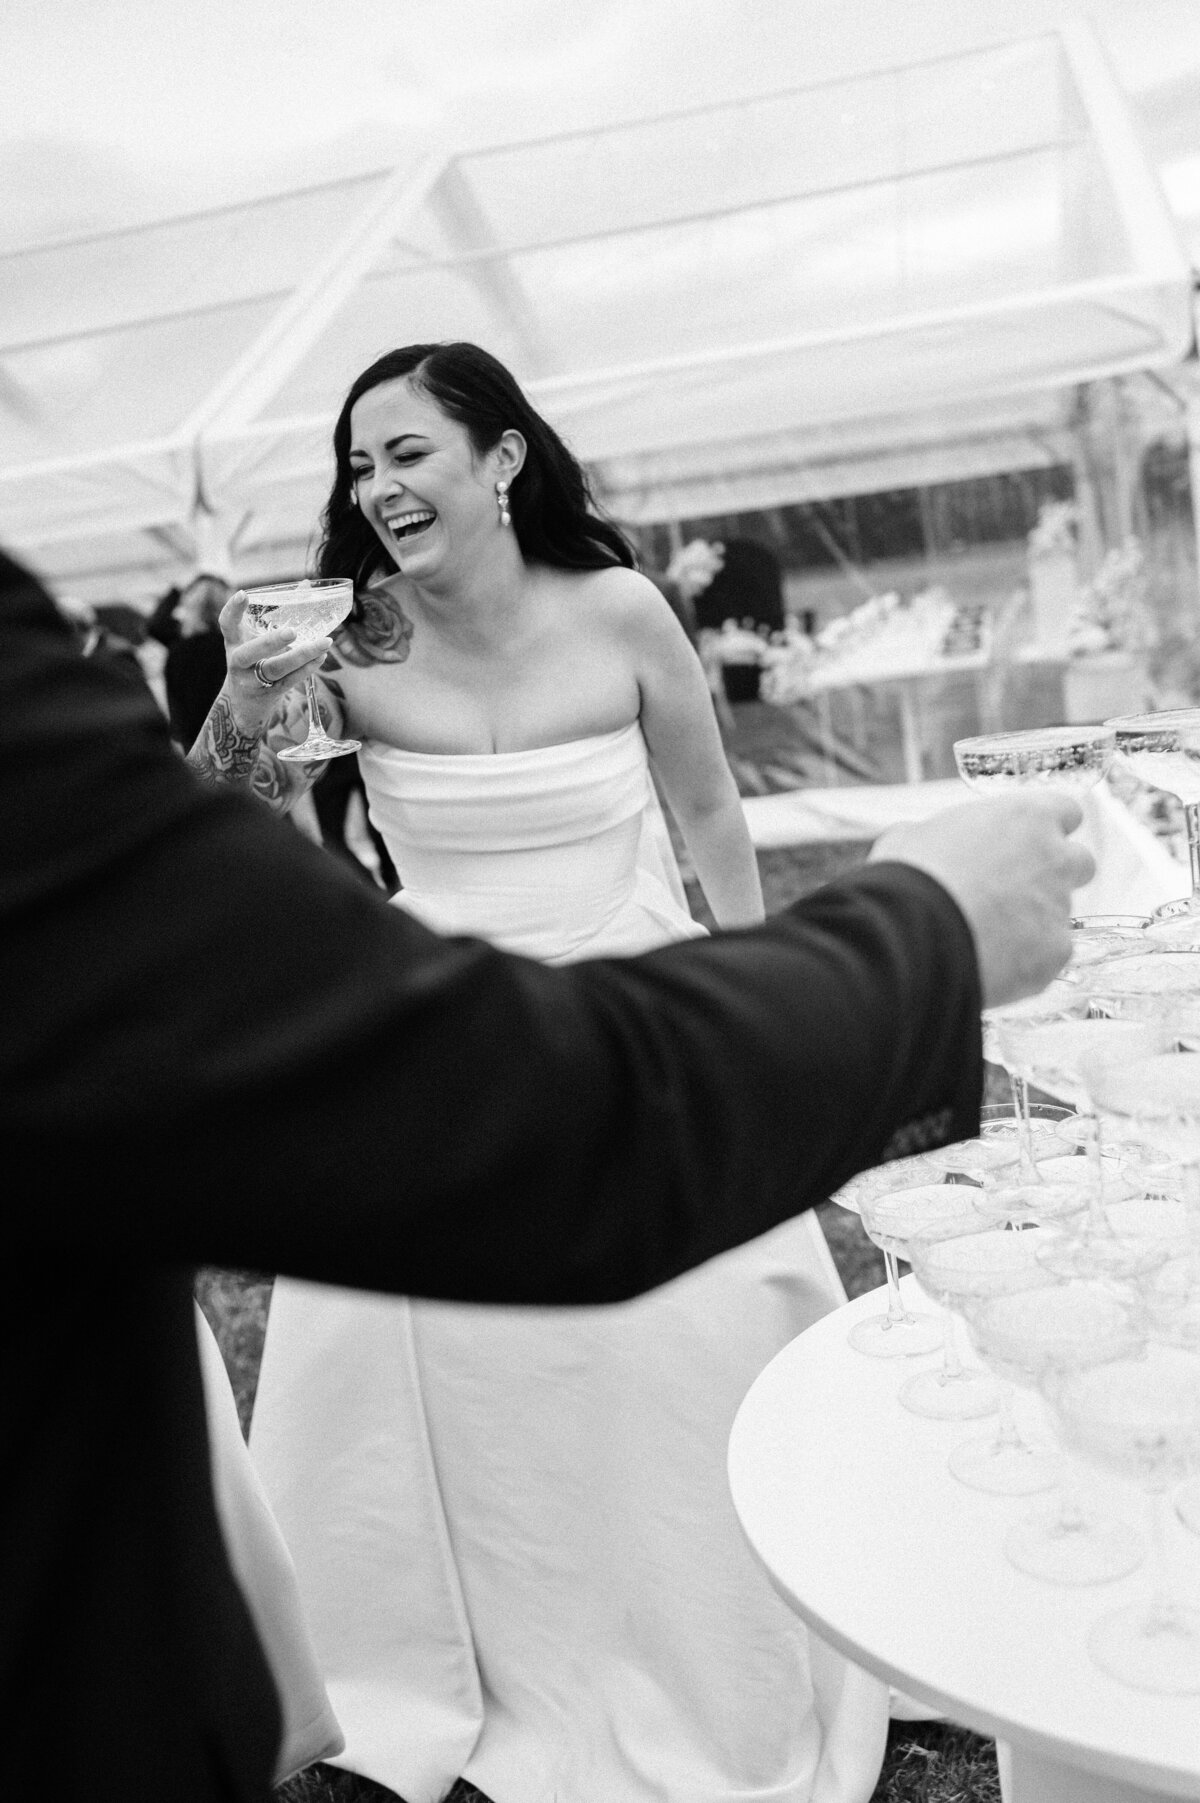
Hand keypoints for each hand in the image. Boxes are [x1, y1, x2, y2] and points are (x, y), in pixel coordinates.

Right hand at [217, 591, 332, 733]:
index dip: (232, 610)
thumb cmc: (255, 662)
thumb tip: (305, 586)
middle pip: (248, 654)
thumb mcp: (255, 640)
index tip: (243, 594)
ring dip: (301, 656)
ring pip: (275, 669)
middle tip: (292, 632)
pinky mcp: (269, 694)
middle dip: (270, 643)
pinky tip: (322, 656)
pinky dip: (307, 668)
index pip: (227, 625)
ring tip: (325, 642)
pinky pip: (290, 681)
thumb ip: (276, 616)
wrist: (244, 705)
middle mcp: (238, 663)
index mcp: (234, 644)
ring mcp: (252, 681)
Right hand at [871, 794, 1094, 1007]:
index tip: (1026, 841)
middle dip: (1055, 875)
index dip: (1045, 828)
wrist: (912, 934)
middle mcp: (1055, 859)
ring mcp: (1059, 908)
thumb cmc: (910, 876)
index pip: (1066, 811)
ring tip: (986, 934)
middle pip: (1079, 863)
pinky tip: (989, 961)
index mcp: (1027, 817)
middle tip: (1014, 890)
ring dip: (1033, 920)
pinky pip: (1049, 955)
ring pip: (1060, 913)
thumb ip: (945, 834)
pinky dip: (1026, 959)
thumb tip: (930, 842)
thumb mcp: (915, 834)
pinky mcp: (1055, 954)